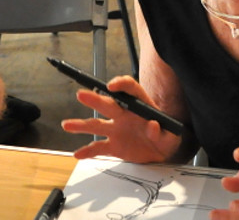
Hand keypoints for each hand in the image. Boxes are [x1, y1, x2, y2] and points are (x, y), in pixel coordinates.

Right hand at [60, 76, 181, 163]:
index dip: (120, 84)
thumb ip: (162, 131)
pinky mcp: (113, 146)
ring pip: (96, 125)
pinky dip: (87, 151)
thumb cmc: (167, 136)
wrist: (163, 152)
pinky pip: (98, 147)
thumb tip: (153, 125)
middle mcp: (124, 114)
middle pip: (108, 104)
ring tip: (67, 125)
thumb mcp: (171, 135)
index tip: (111, 86)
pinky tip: (78, 154)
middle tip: (81, 95)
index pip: (129, 89)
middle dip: (95, 100)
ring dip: (81, 125)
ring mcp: (116, 130)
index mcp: (139, 105)